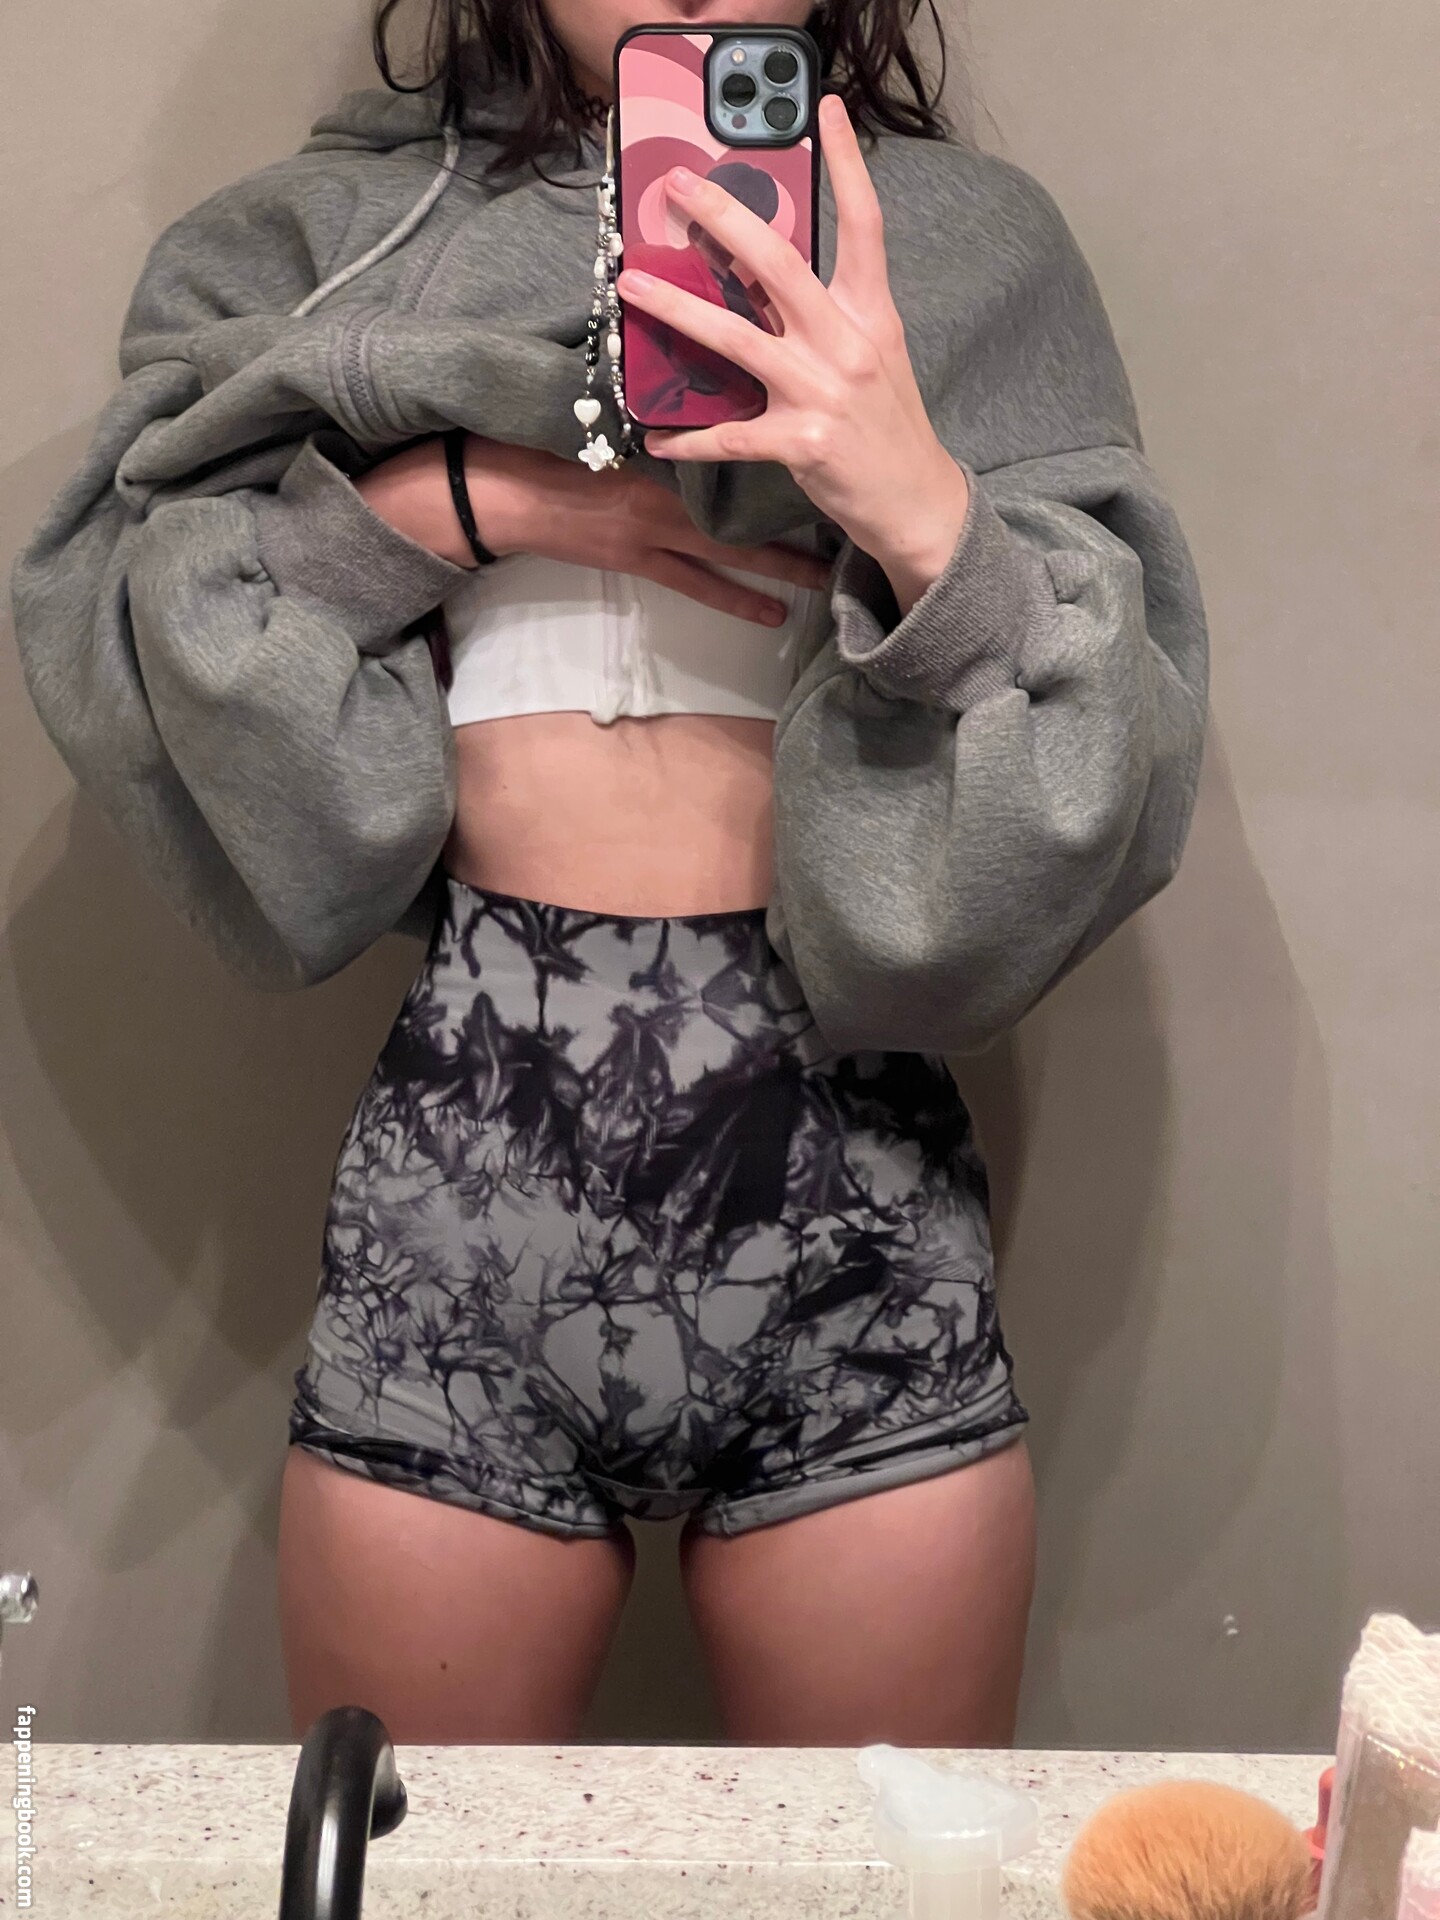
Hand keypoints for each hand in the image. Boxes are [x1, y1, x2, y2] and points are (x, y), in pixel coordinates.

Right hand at [458, 435, 833, 625]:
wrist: (496, 489)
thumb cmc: (541, 438)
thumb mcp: (599, 409)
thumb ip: (648, 400)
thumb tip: (692, 377)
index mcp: (659, 440)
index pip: (731, 431)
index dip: (780, 427)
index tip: (828, 427)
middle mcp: (668, 485)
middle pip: (748, 496)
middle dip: (799, 505)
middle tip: (852, 511)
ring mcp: (654, 529)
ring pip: (734, 548)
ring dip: (783, 563)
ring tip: (828, 577)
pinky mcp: (638, 561)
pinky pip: (698, 585)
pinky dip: (737, 598)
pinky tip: (773, 616)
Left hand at [615, 93, 971, 618]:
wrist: (916, 502)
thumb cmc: (887, 427)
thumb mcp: (874, 356)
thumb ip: (828, 315)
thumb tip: (764, 279)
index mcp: (871, 315)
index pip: (865, 225)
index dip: (849, 165)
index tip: (828, 110)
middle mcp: (847, 343)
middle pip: (779, 265)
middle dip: (723, 219)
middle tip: (679, 187)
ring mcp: (823, 393)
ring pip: (736, 340)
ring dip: (676, 310)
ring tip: (631, 285)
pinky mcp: (801, 444)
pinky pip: (729, 436)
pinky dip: (690, 438)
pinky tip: (658, 437)